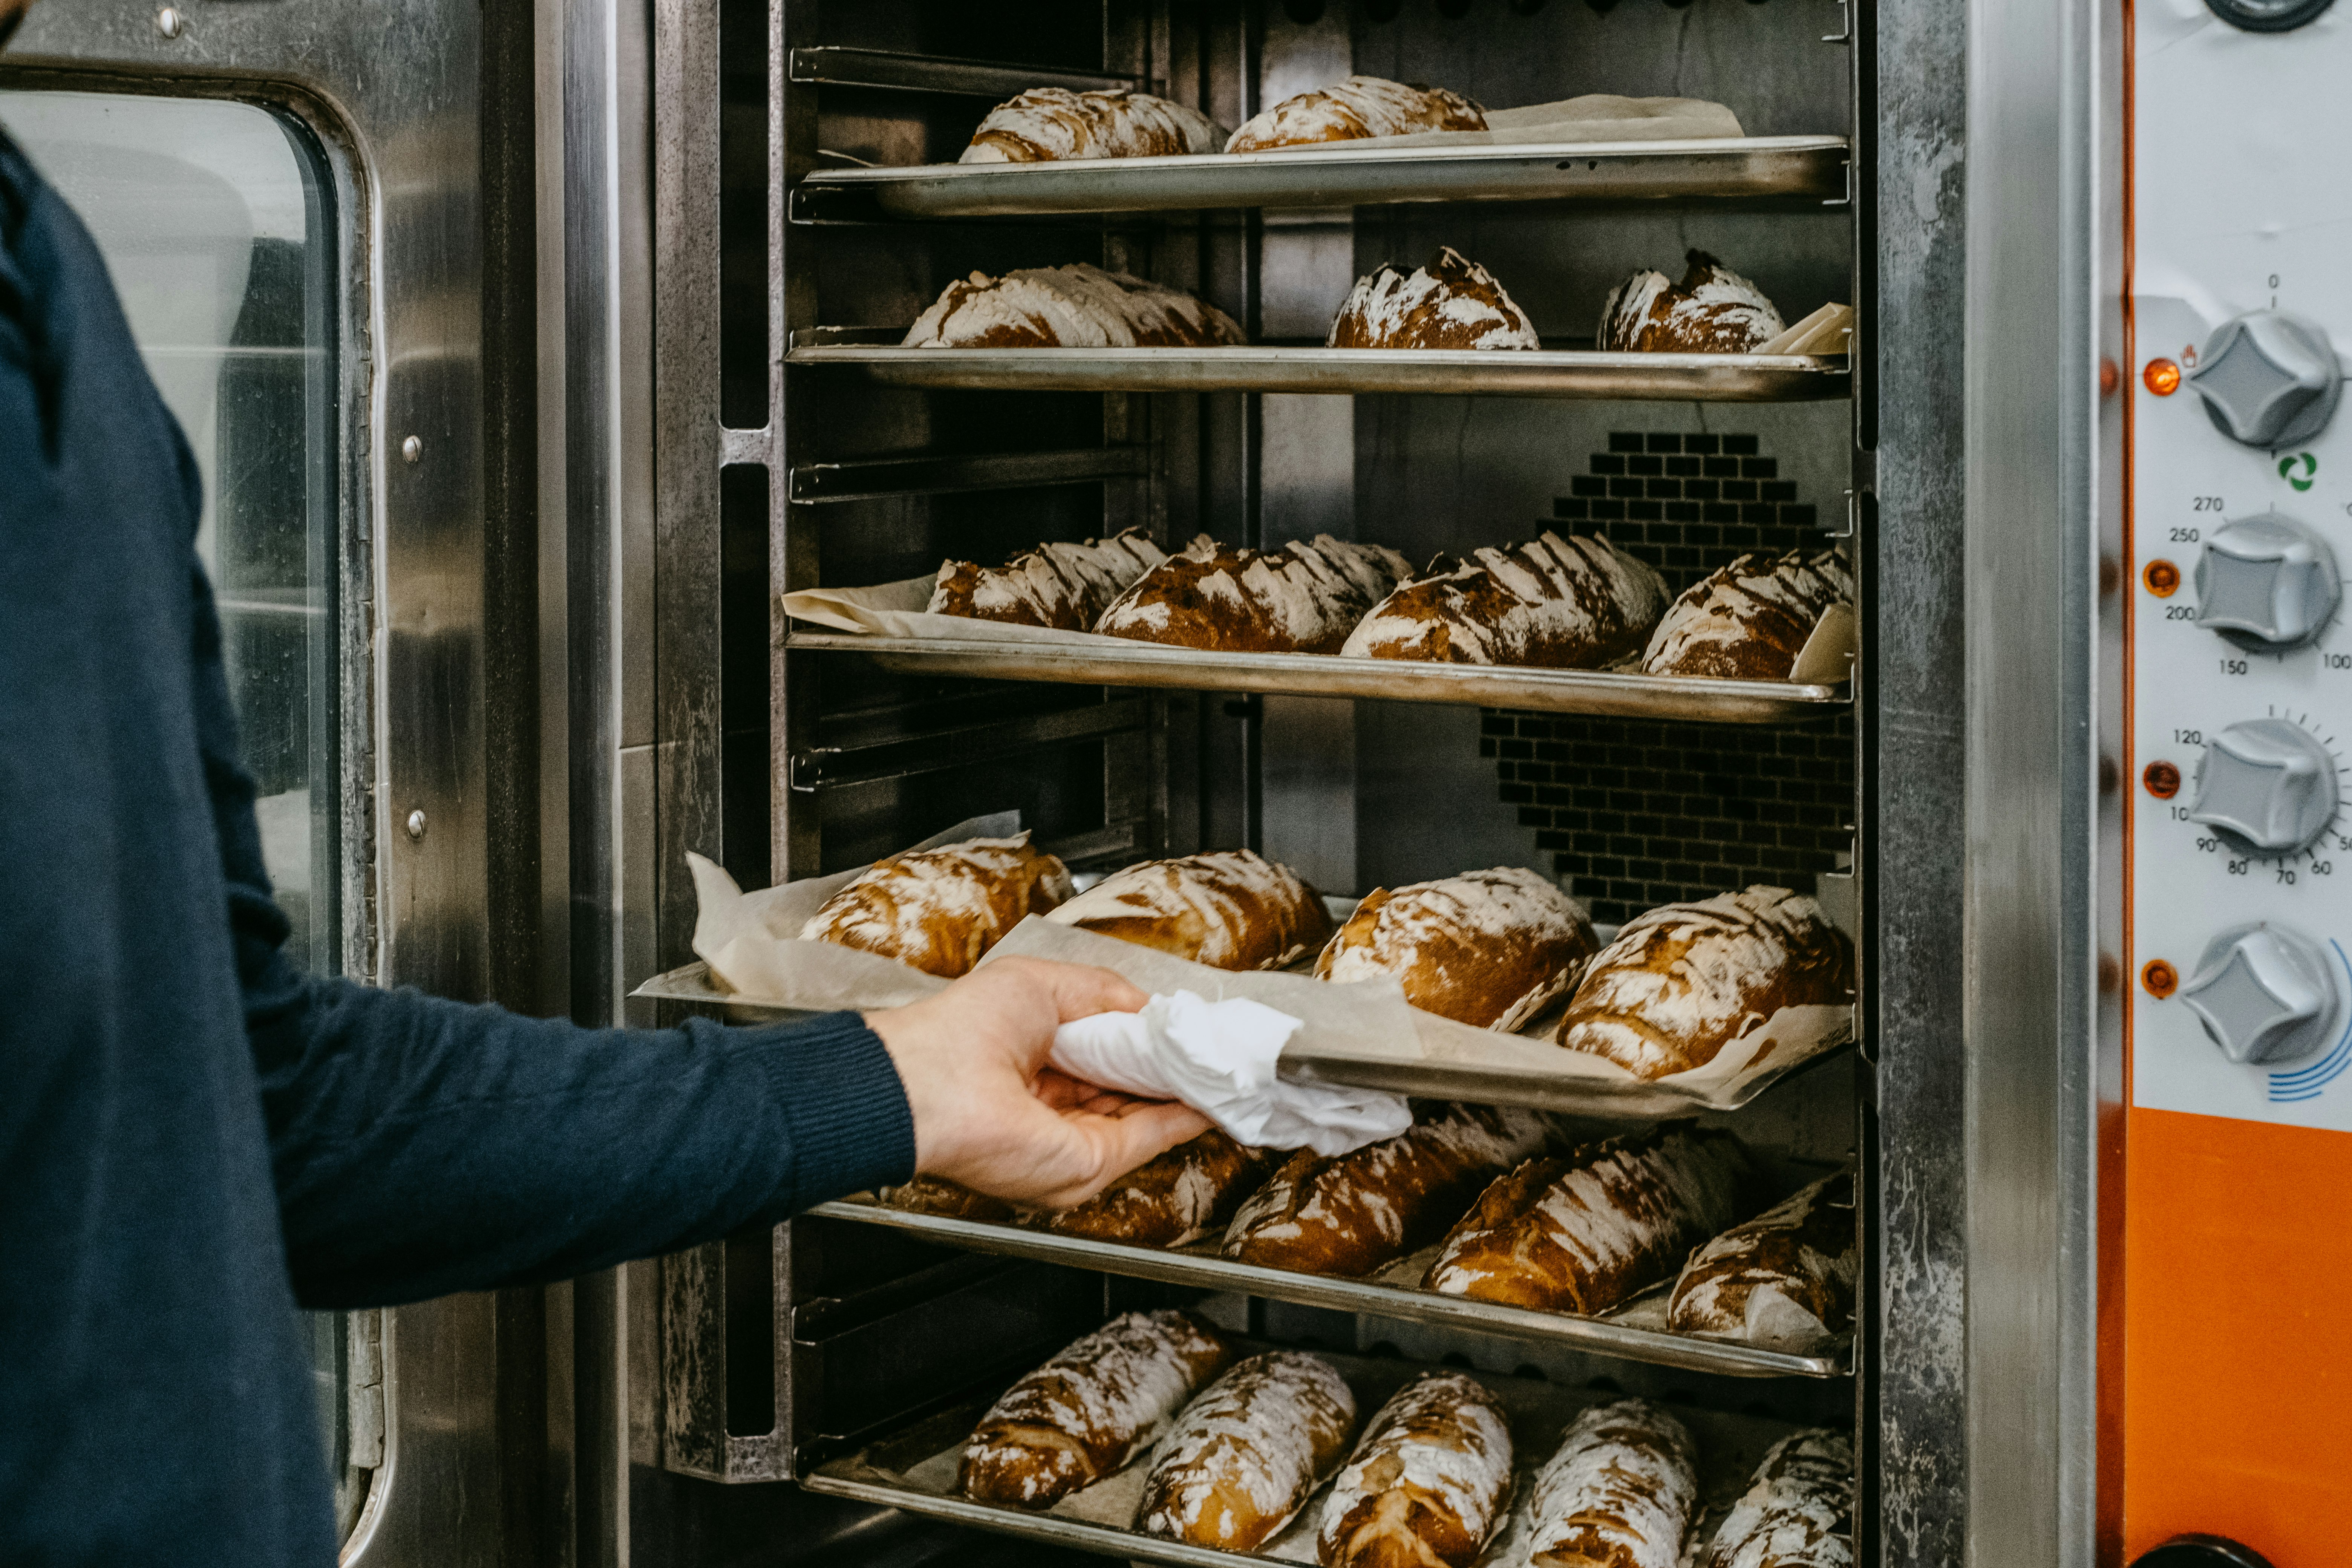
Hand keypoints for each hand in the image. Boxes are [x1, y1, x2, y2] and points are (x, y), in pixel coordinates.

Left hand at [864, 956, 1210, 1209]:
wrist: (925, 1090)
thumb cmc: (964, 1030)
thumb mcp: (1042, 985)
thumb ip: (1103, 994)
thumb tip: (1150, 1008)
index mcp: (1037, 1062)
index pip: (1105, 1056)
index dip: (1145, 1043)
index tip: (1183, 1030)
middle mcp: (1055, 1107)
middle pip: (1129, 1089)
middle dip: (1171, 1068)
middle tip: (1211, 1046)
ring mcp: (1072, 1138)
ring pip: (1146, 1116)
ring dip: (1185, 1089)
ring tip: (1219, 1060)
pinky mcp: (1087, 1162)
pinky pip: (1147, 1139)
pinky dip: (1184, 1115)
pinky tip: (1207, 1090)